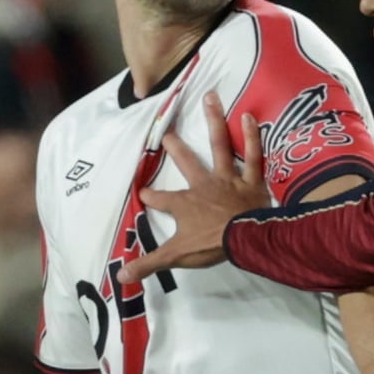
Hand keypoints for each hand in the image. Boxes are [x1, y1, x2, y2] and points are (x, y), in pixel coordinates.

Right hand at [119, 93, 270, 284]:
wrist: (247, 239)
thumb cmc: (211, 244)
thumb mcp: (176, 255)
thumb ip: (149, 264)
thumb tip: (120, 278)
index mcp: (184, 204)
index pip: (162, 200)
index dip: (151, 197)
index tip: (143, 193)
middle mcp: (204, 185)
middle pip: (186, 162)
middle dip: (174, 147)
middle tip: (165, 133)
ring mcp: (228, 178)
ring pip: (219, 145)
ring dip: (214, 120)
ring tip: (210, 96)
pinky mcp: (251, 179)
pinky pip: (252, 154)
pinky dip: (252, 136)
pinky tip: (250, 115)